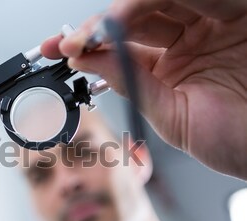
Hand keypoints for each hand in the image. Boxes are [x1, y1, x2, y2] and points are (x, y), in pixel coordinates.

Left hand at [42, 0, 246, 179]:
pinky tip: (130, 12)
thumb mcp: (171, 116)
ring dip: (123, 11)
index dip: (89, 44)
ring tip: (97, 31)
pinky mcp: (238, 10)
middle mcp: (187, 39)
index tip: (60, 49)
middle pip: (133, 16)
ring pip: (159, 0)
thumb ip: (132, 85)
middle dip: (98, 27)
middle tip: (74, 40)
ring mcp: (212, 21)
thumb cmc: (235, 140)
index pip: (120, 46)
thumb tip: (88, 63)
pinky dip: (163, 0)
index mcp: (168, 66)